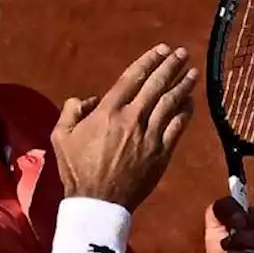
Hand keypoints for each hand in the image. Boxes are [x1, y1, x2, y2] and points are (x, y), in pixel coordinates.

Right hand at [51, 44, 197, 211]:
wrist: (98, 202)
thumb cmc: (77, 170)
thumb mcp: (61, 136)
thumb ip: (71, 110)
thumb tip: (87, 99)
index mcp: (108, 112)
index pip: (133, 77)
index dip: (149, 61)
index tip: (162, 50)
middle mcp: (131, 119)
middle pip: (156, 85)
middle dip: (171, 66)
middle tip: (182, 54)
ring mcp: (149, 136)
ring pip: (171, 103)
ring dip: (183, 85)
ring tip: (192, 72)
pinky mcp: (161, 153)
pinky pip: (177, 127)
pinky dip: (186, 112)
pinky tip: (191, 101)